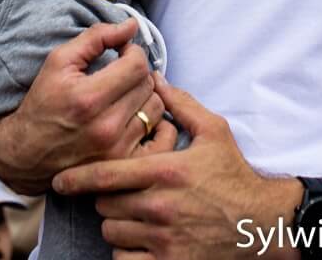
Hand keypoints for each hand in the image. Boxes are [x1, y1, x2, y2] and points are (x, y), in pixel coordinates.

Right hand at [0, 18, 163, 195]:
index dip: (133, 53)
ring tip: (127, 95)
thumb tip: (131, 25)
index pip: (137, 66)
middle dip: (137, 73)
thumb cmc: (43, 103)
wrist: (26, 153)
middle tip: (122, 74)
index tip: (122, 54)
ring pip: (157, 109)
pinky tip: (139, 116)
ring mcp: (118, 149)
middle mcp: (107, 127)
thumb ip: (96, 37)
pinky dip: (156, 123)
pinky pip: (160, 138)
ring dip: (145, 96)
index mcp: (89, 98)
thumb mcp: (59, 61)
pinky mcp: (124, 164)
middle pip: (148, 85)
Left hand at [53, 75, 300, 259]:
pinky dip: (126, 252)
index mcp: (165, 171)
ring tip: (133, 217)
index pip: (105, 175)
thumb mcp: (215, 131)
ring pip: (112, 232)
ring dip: (116, 225)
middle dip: (106, 198)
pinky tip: (140, 242)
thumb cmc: (235, 175)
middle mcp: (159, 206)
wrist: (262, 223)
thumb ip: (181, 105)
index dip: (76, 178)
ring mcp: (163, 239)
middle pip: (104, 204)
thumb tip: (155, 79)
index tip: (60, 180)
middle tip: (120, 194)